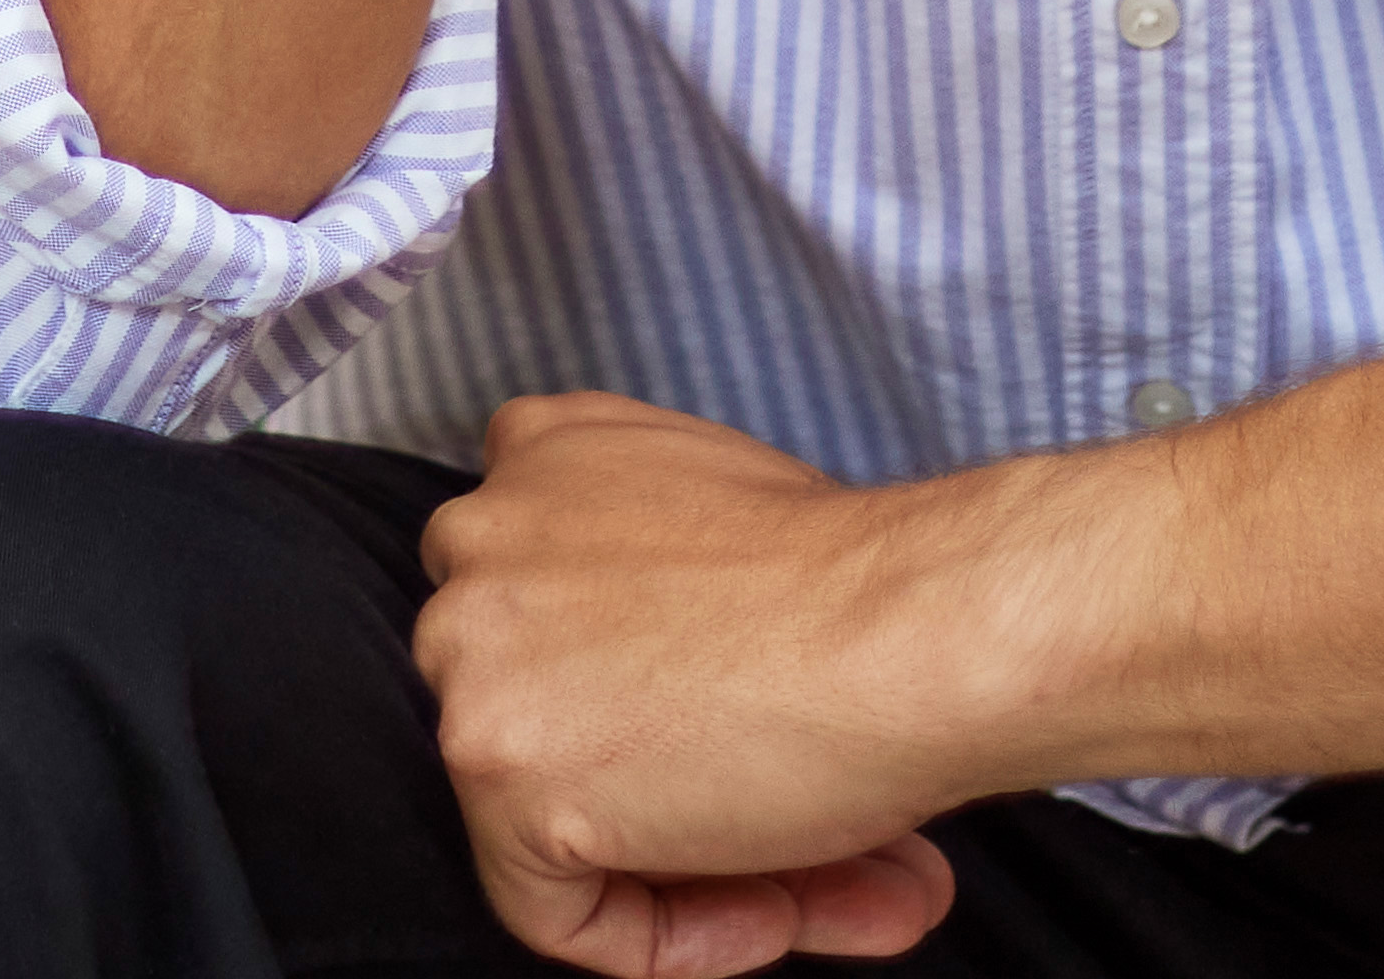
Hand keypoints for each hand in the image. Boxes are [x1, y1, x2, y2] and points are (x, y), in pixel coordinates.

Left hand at [415, 398, 988, 973]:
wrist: (913, 627)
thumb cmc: (862, 584)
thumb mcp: (738, 524)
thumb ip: (674, 599)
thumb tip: (721, 707)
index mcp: (541, 454)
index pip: (555, 608)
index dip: (654, 694)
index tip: (752, 744)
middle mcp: (479, 542)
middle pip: (554, 714)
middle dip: (680, 788)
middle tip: (807, 839)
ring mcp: (470, 656)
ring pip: (553, 816)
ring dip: (693, 873)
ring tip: (824, 893)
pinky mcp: (495, 765)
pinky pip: (557, 911)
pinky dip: (666, 940)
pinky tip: (774, 917)